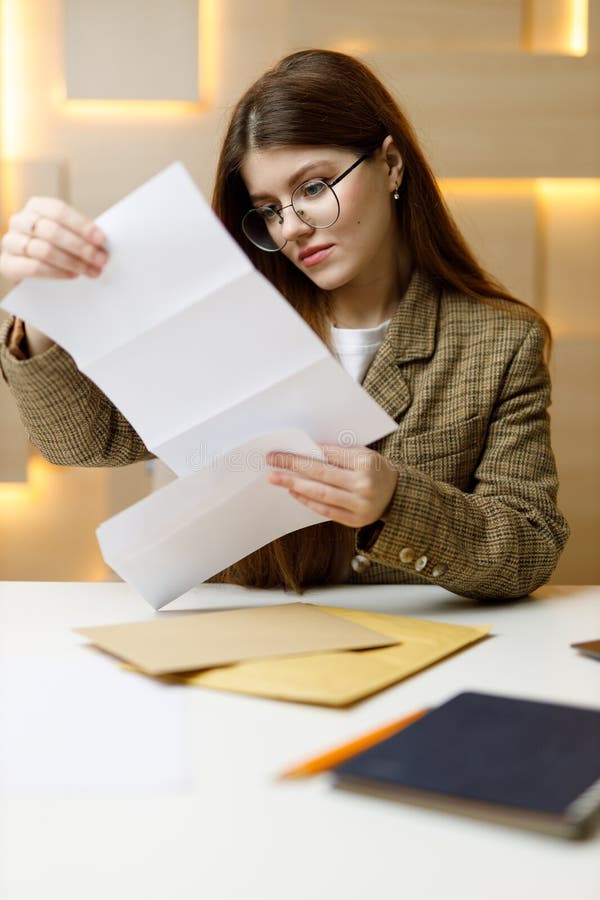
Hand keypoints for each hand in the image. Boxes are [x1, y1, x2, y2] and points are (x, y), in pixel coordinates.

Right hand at [0, 196, 107, 284]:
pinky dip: (56, 272)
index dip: (82, 225)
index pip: (59, 211)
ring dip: (72, 262)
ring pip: (44, 250)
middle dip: (81, 247)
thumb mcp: (65, 234)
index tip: (102, 239)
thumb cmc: (53, 247)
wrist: (28, 267)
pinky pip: (33, 267)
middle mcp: (20, 220)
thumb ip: (79, 234)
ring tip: (90, 271)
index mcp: (36, 206)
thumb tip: (103, 244)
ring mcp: (11, 241)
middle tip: (101, 260)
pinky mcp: (7, 263)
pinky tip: (72, 275)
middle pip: (52, 231)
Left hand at [266, 443, 397, 527]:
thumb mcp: (363, 454)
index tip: (283, 451)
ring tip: (276, 478)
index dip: (304, 453)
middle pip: (321, 474)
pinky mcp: (355, 521)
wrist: (397, 495)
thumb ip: (338, 453)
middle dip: (293, 466)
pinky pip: (326, 510)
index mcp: (366, 463)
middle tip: (272, 461)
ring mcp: (360, 505)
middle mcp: (364, 485)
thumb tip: (305, 451)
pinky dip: (307, 501)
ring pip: (320, 494)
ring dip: (295, 485)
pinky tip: (293, 492)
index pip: (329, 456)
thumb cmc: (375, 470)